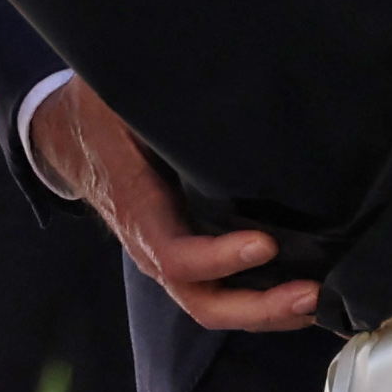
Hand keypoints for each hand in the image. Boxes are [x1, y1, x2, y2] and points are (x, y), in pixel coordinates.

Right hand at [29, 74, 320, 331]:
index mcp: (138, 210)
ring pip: (216, 304)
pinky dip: (264, 298)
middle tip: (312, 294)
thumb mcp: (117, 98)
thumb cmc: (101, 115)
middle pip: (202, 301)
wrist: (69, 138)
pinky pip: (225, 289)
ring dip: (269, 311)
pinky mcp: (192, 251)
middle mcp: (156, 245)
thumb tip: (207, 80)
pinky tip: (307, 287)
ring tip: (321, 300)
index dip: (218, 258)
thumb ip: (156, 99)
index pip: (174, 254)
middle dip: (258, 308)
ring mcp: (174, 256)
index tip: (266, 243)